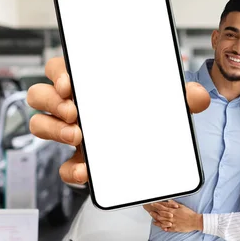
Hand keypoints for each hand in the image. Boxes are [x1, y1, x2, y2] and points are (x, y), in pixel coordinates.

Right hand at [27, 56, 211, 184]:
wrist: (154, 155)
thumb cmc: (151, 118)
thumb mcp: (168, 104)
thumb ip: (183, 97)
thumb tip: (197, 96)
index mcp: (92, 87)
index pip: (61, 69)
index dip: (58, 73)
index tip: (70, 82)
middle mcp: (77, 108)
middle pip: (41, 94)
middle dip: (51, 101)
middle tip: (75, 111)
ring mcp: (74, 135)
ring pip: (41, 125)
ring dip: (53, 130)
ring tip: (78, 135)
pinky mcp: (81, 162)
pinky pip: (63, 168)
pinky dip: (71, 171)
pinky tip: (87, 171)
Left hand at [143, 200, 202, 232]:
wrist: (195, 221)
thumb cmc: (190, 214)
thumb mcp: (182, 206)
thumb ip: (174, 204)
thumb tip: (169, 201)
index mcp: (173, 211)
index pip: (162, 207)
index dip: (156, 206)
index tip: (153, 204)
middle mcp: (172, 217)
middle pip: (161, 215)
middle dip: (154, 213)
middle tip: (150, 212)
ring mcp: (173, 223)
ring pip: (162, 222)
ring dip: (157, 221)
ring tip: (153, 221)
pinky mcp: (175, 228)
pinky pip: (167, 229)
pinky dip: (163, 228)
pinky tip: (160, 227)